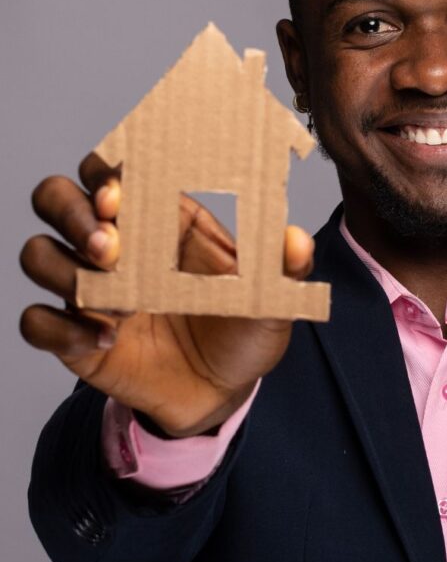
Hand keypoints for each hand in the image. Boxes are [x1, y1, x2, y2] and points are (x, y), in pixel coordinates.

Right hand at [20, 154, 314, 436]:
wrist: (223, 393)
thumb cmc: (243, 330)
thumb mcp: (273, 300)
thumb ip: (285, 269)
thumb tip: (296, 241)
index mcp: (162, 217)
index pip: (112, 168)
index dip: (104, 170)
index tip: (120, 194)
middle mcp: (117, 245)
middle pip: (57, 197)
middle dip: (72, 211)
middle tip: (109, 246)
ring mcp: (91, 288)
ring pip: (38, 254)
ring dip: (64, 270)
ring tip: (116, 302)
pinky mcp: (75, 335)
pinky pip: (36, 321)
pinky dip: (59, 328)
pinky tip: (104, 340)